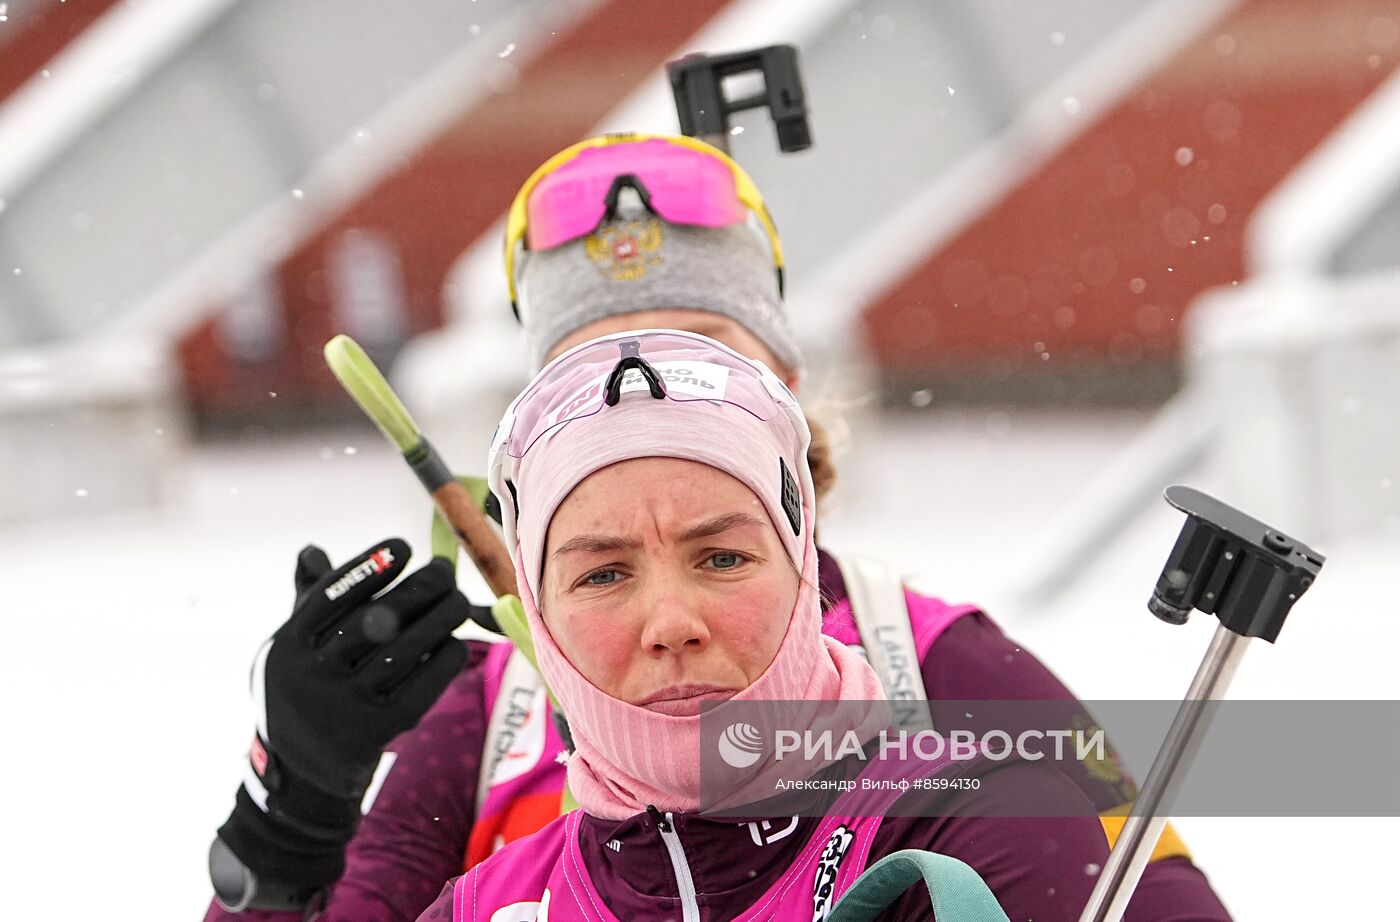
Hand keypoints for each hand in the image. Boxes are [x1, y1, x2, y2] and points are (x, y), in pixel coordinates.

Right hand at [214, 539, 468, 903]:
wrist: (298, 775)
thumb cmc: (303, 692)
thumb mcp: (291, 649)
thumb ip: (306, 601)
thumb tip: (312, 550)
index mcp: (286, 647)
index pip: (329, 596)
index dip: (368, 567)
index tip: (404, 546)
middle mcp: (308, 677)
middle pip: (372, 621)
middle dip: (416, 590)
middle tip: (445, 570)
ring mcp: (341, 709)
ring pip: (401, 653)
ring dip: (439, 620)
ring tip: (460, 601)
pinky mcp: (373, 734)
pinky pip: (418, 689)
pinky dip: (442, 662)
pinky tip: (456, 642)